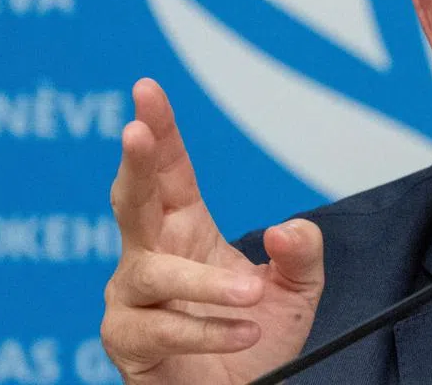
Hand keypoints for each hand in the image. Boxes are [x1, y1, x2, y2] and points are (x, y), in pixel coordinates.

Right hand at [100, 78, 324, 384]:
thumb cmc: (254, 337)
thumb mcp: (298, 290)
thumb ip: (302, 254)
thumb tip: (288, 229)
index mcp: (184, 226)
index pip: (169, 171)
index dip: (160, 129)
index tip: (147, 88)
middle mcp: (149, 254)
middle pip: (131, 200)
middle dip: (134, 163)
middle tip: (136, 130)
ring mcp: (132, 298)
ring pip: (153, 274)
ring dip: (205, 283)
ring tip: (251, 296)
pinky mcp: (129, 341)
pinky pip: (161, 328)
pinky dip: (207, 329)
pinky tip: (246, 332)